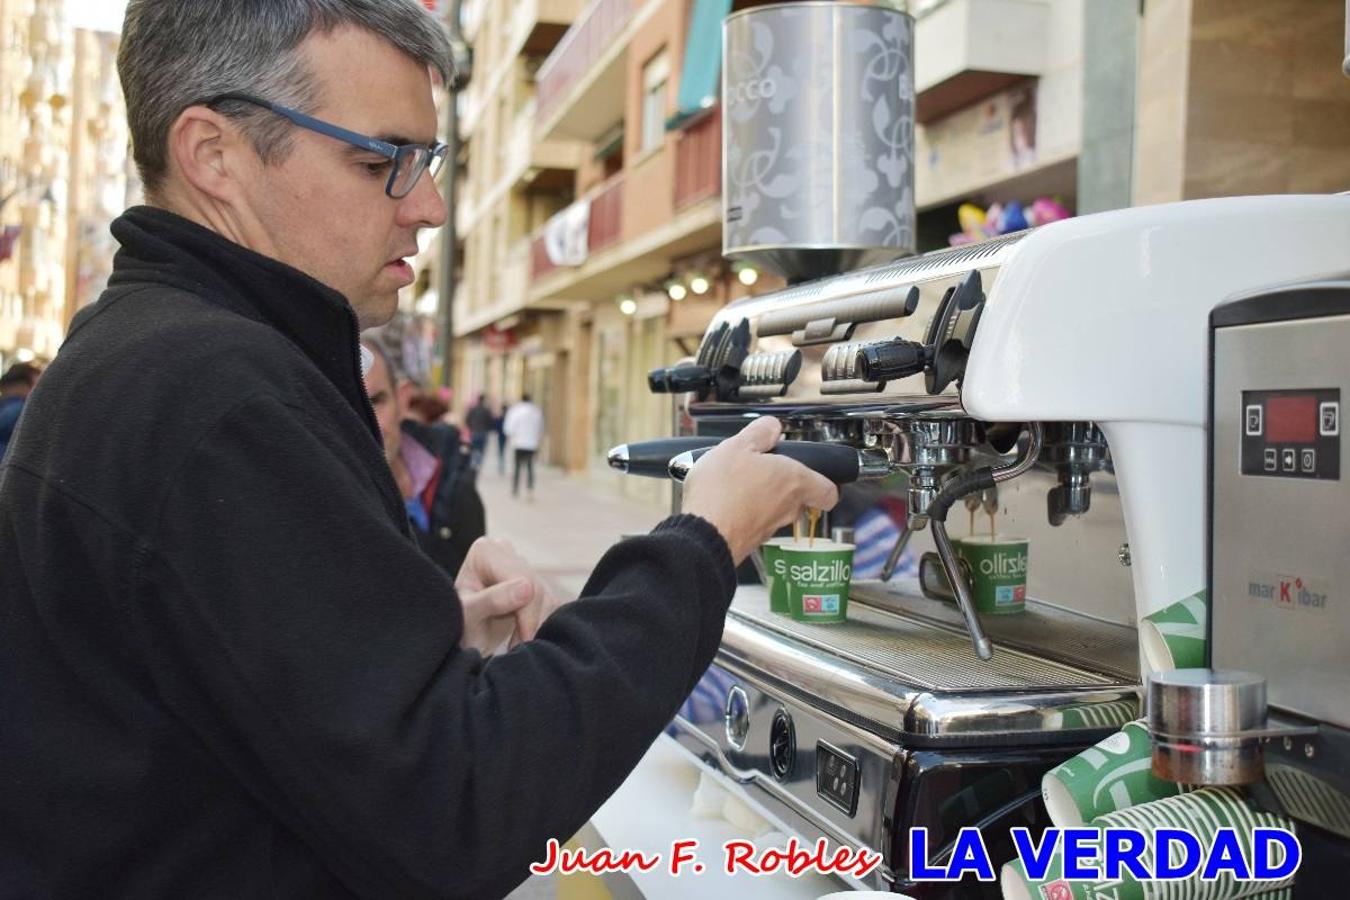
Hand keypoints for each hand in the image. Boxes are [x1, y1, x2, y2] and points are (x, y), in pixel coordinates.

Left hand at [455, 538, 563, 653]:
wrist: (458, 638)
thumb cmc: (456, 626)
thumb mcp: (468, 617)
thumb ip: (492, 601)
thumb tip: (526, 589)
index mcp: (485, 551)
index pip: (522, 578)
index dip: (526, 611)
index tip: (521, 639)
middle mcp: (503, 550)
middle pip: (535, 585)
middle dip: (530, 619)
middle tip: (519, 645)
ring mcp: (518, 564)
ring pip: (545, 595)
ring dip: (535, 623)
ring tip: (516, 643)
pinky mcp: (530, 580)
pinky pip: (548, 602)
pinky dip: (538, 622)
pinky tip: (521, 635)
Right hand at [679, 416, 838, 563]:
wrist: (703, 535)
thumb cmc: (722, 493)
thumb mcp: (737, 446)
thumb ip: (759, 433)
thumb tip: (772, 427)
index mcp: (794, 482)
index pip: (829, 491)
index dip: (825, 482)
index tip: (815, 473)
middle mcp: (788, 508)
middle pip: (800, 498)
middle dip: (785, 484)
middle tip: (765, 469)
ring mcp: (770, 527)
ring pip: (777, 510)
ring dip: (763, 498)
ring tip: (738, 483)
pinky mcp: (752, 540)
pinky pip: (755, 521)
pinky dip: (746, 512)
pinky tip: (725, 501)